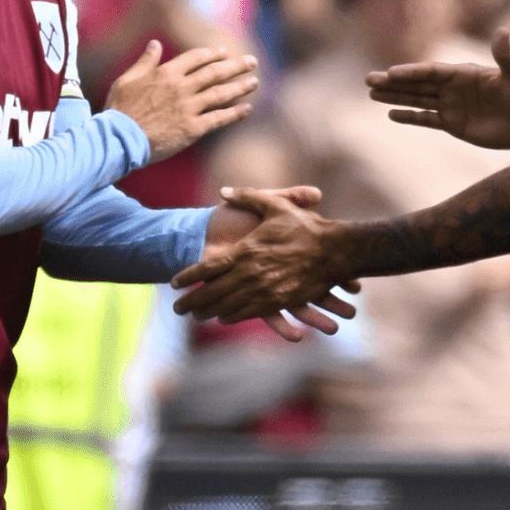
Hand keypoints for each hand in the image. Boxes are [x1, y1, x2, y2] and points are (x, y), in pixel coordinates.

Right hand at [106, 42, 257, 160]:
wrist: (119, 139)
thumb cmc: (120, 109)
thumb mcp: (127, 79)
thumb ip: (145, 61)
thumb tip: (155, 43)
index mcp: (166, 73)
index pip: (196, 58)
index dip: (212, 54)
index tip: (225, 53)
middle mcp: (181, 87)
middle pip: (215, 73)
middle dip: (236, 66)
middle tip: (252, 62)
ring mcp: (189, 108)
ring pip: (221, 94)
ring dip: (240, 87)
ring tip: (255, 82)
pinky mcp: (193, 129)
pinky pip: (219, 118)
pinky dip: (235, 113)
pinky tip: (247, 109)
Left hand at [171, 186, 348, 323]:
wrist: (336, 252)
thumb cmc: (306, 227)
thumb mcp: (276, 206)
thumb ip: (248, 196)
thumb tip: (224, 191)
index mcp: (246, 251)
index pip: (208, 268)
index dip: (188, 276)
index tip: (173, 282)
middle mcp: (250, 275)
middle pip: (212, 293)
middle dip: (191, 301)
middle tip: (177, 308)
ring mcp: (264, 291)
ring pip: (227, 307)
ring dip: (208, 312)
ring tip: (194, 315)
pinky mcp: (277, 302)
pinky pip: (248, 313)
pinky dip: (232, 316)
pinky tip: (223, 318)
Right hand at [365, 30, 509, 150]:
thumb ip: (504, 55)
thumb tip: (503, 30)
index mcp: (464, 73)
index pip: (432, 72)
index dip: (411, 73)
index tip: (391, 73)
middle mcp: (453, 88)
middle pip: (417, 84)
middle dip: (393, 82)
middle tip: (368, 80)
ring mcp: (451, 105)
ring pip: (417, 99)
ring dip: (395, 97)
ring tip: (371, 93)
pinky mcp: (452, 124)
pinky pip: (426, 119)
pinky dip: (409, 117)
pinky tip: (391, 114)